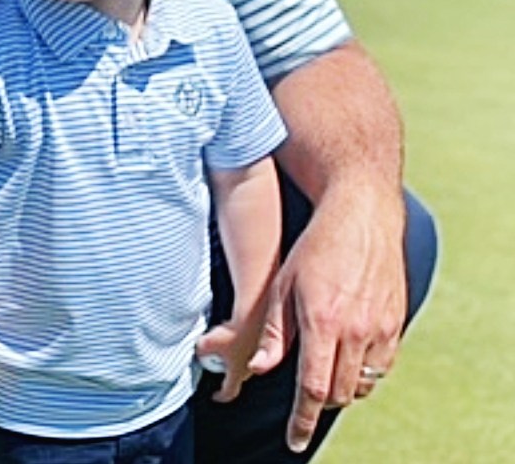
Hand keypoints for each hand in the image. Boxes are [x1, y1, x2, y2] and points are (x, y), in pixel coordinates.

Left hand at [195, 319, 260, 403]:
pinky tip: (229, 331)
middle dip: (223, 371)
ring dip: (229, 355)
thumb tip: (198, 351)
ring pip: (239, 360)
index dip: (221, 396)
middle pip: (234, 376)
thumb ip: (201, 350)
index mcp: (238, 374)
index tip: (215, 396)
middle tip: (213, 363)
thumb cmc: (234, 334)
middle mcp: (249, 368)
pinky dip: (235, 342)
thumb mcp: (208, 342)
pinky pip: (243, 347)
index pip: (229, 392)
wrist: (253, 319)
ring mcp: (255, 356)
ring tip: (219, 342)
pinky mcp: (257, 344)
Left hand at [250, 188, 405, 453]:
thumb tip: (260, 369)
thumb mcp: (283, 283)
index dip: (303, 419)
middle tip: (304, 394)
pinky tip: (347, 354)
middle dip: (319, 401)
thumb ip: (275, 330)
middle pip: (339, 392)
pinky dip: (363, 371)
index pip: (314, 388)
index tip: (295, 440)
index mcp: (323, 321)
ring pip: (362, 383)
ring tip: (324, 369)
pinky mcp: (396, 322)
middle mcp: (356, 329)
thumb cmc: (315, 246)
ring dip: (342, 386)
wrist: (361, 216)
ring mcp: (380, 327)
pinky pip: (382, 366)